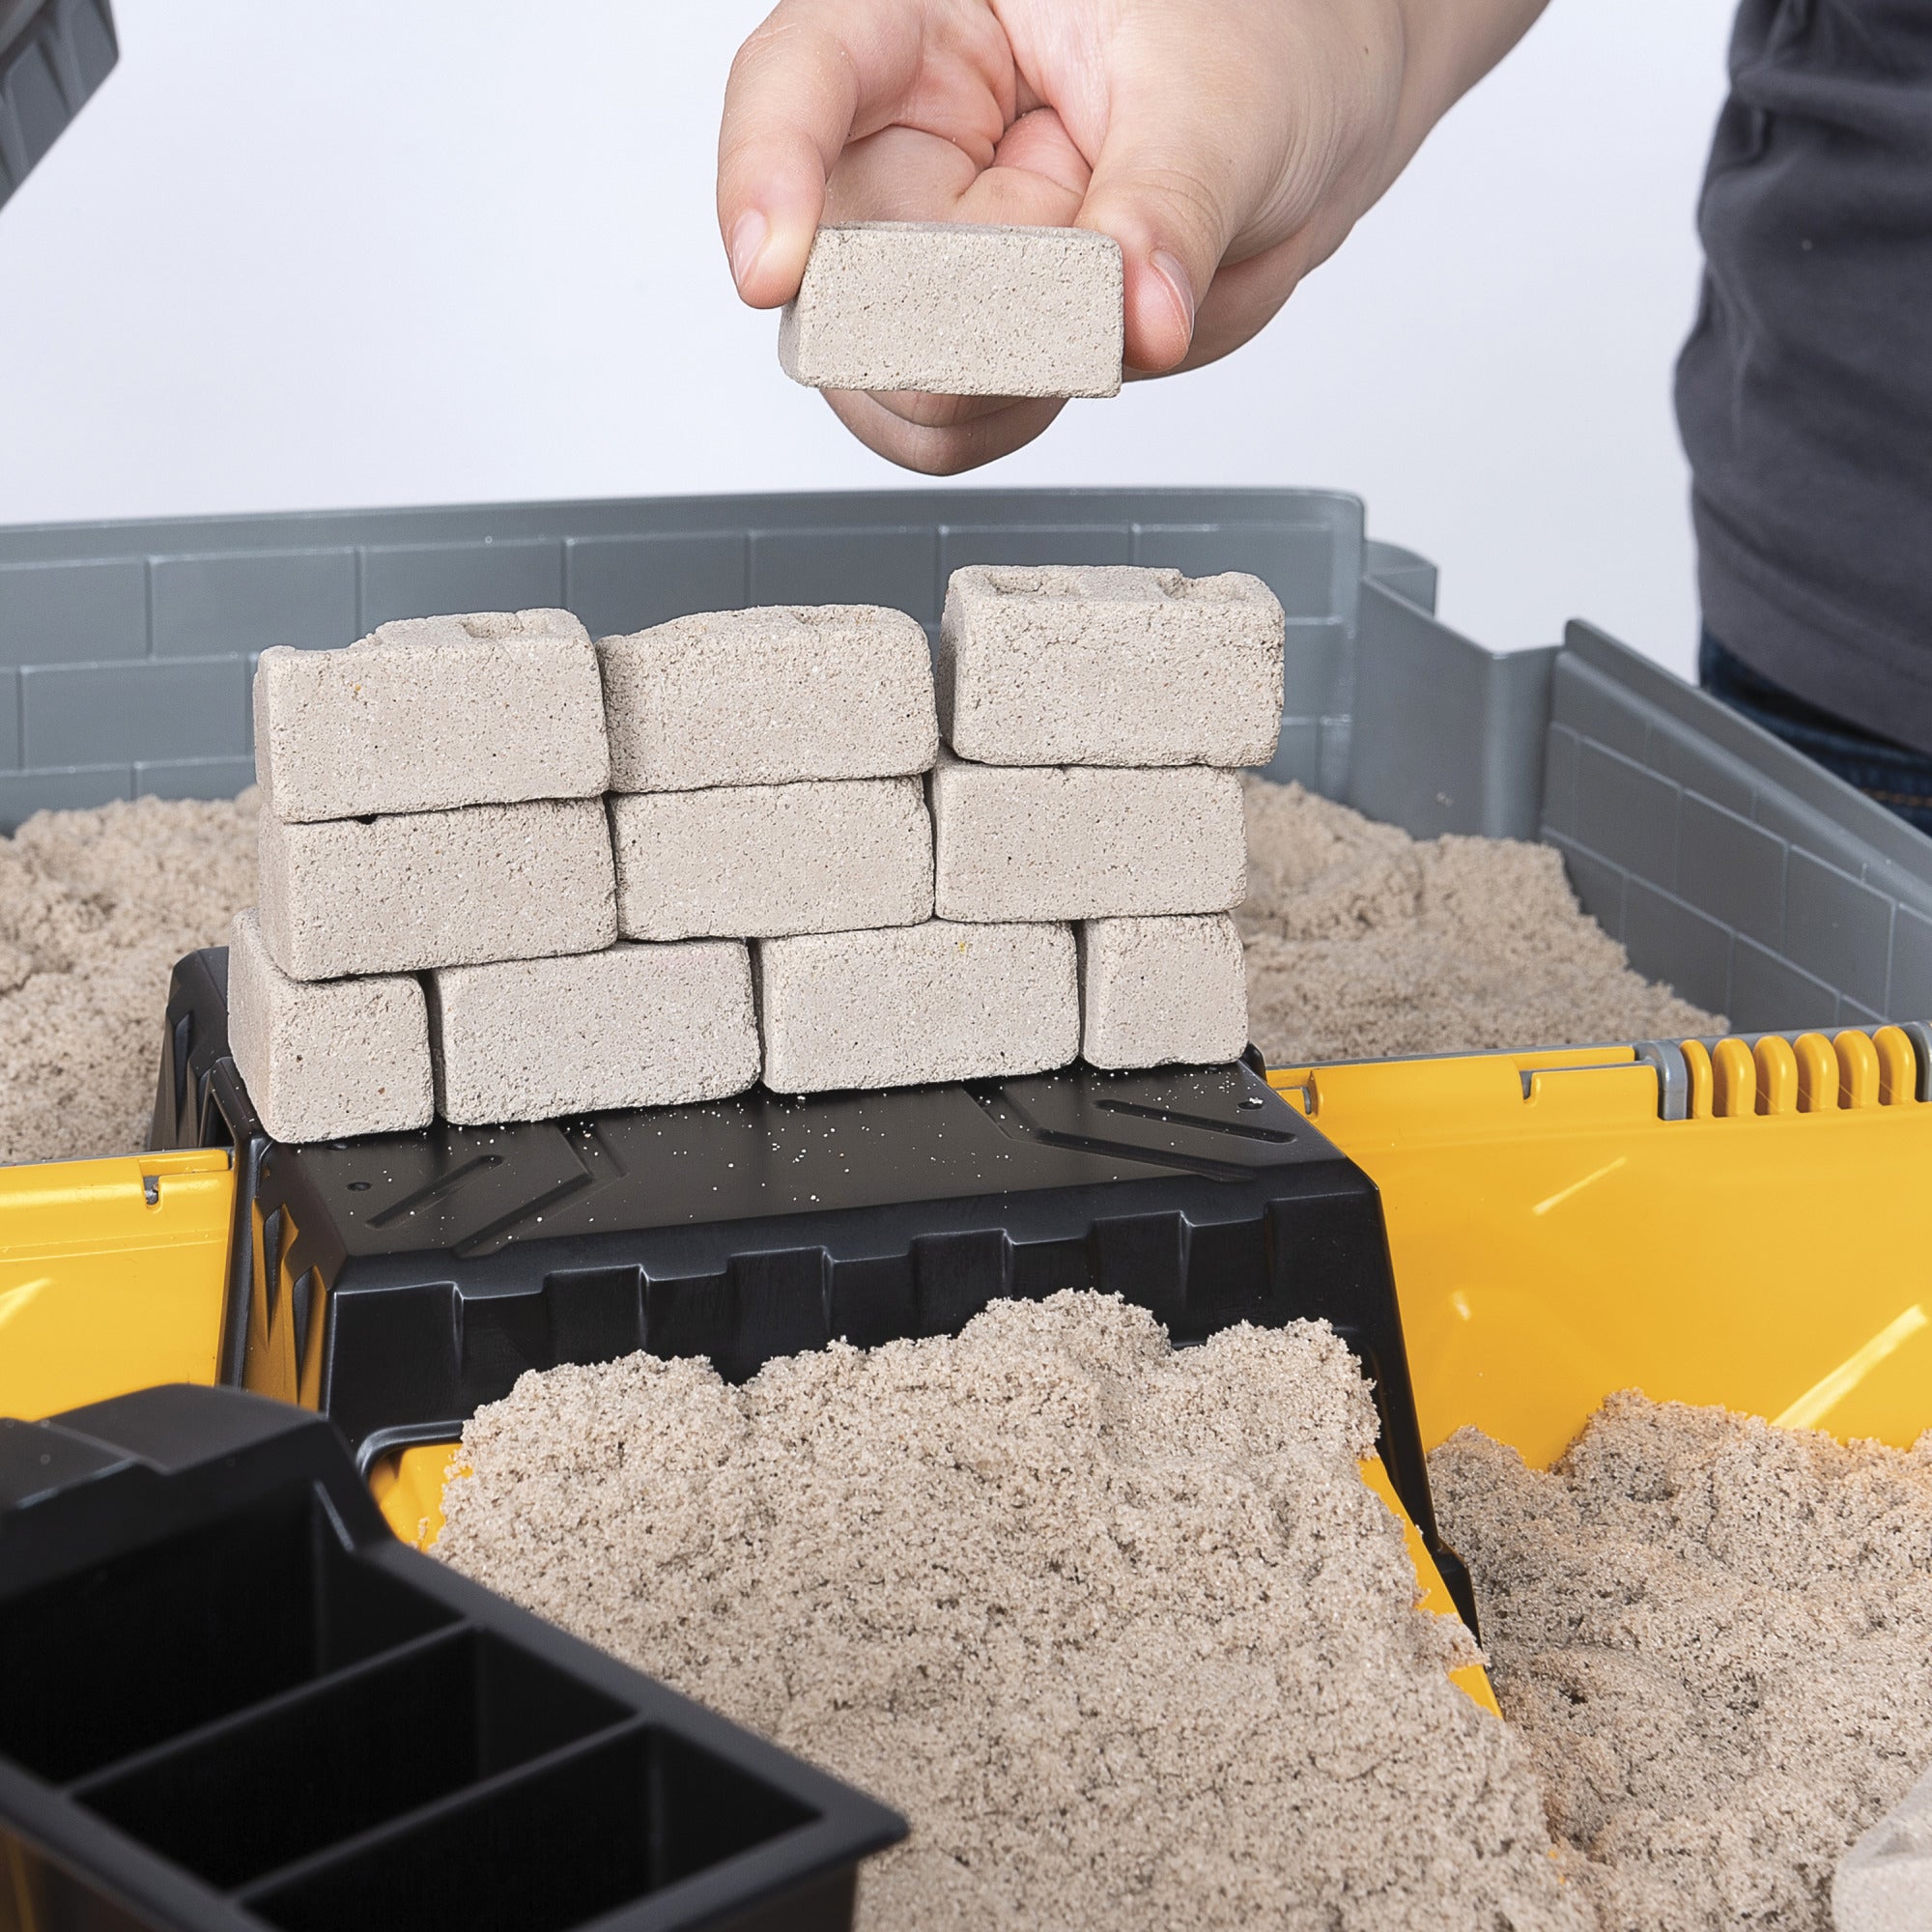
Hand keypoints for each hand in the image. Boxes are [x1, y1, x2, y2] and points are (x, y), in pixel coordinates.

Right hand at [717, 0, 1547, 472]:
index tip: (772, 270)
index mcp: (923, 17)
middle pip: (836, 273)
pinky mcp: (960, 333)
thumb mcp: (1224, 98)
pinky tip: (1085, 350)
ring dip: (996, 380)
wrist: (1310, 104)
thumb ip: (1167, 209)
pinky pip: (941, 422)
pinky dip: (1014, 415)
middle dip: (948, 323)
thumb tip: (1134, 323)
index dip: (765, 175)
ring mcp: (921, 247)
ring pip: (880, 372)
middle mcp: (897, 136)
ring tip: (1103, 306)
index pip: (797, 83)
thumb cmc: (1260, 37)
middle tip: (1069, 312)